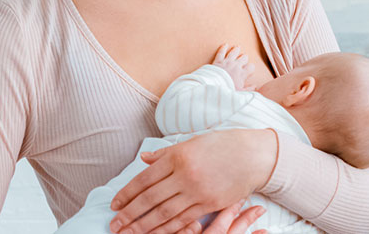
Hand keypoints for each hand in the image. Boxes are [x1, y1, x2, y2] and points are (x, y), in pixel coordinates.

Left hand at [108, 129, 277, 233]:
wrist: (254, 155)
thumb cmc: (222, 145)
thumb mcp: (192, 142)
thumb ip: (166, 154)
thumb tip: (143, 158)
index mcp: (178, 156)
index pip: (145, 179)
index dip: (127, 194)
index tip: (114, 205)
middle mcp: (185, 174)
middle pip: (151, 199)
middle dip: (130, 214)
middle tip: (114, 225)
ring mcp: (198, 191)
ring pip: (165, 213)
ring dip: (144, 226)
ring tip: (128, 233)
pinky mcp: (210, 204)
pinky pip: (184, 220)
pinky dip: (167, 229)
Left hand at [211, 43, 254, 90]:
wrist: (214, 88)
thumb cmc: (227, 91)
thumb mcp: (240, 94)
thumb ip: (249, 90)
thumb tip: (255, 87)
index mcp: (242, 74)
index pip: (251, 67)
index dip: (251, 68)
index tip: (249, 70)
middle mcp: (236, 66)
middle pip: (244, 57)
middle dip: (244, 58)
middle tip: (244, 58)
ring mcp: (227, 62)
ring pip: (234, 52)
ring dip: (236, 50)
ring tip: (238, 47)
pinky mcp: (218, 61)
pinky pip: (222, 52)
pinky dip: (224, 47)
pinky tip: (226, 45)